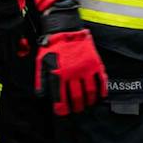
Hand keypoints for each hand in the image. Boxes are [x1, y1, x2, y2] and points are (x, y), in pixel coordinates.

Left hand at [34, 0, 106, 115]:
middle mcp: (72, 73)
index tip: (63, 113)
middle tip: (76, 110)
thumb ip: (41, 81)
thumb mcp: (41, 63)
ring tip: (87, 104)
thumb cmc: (51, 48)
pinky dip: (102, 91)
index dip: (62, 109)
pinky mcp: (95, 63)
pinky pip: (101, 81)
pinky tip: (100, 96)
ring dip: (89, 101)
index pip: (61, 98)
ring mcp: (85, 68)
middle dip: (76, 107)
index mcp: (58, 74)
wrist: (64, 30)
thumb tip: (41, 96)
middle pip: (76, 98)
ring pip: (89, 92)